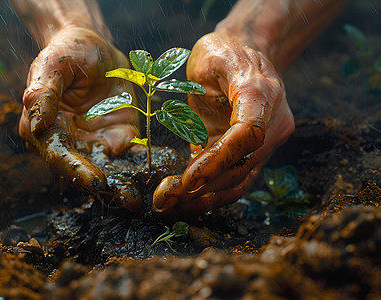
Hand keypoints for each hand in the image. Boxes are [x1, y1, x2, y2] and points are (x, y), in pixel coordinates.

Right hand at [19, 27, 138, 194]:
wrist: (95, 47)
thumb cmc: (68, 52)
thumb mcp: (54, 64)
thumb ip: (43, 92)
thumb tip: (35, 125)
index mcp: (46, 128)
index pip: (58, 154)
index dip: (76, 169)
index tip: (96, 180)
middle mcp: (70, 141)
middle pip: (83, 170)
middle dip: (104, 186)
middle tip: (125, 200)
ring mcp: (95, 141)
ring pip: (108, 168)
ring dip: (122, 185)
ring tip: (138, 199)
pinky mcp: (118, 137)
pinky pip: (130, 155)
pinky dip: (141, 166)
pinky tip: (156, 175)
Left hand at [153, 32, 293, 215]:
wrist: (247, 54)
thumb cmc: (223, 53)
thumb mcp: (208, 58)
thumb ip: (204, 93)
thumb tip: (197, 142)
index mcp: (261, 92)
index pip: (247, 135)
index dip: (218, 161)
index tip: (186, 180)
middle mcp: (274, 121)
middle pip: (242, 165)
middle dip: (202, 186)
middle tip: (163, 199)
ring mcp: (270, 140)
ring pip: (241, 180)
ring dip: (205, 198)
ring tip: (169, 205)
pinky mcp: (258, 153)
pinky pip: (239, 180)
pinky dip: (213, 194)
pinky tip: (187, 202)